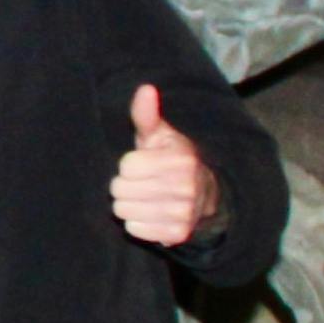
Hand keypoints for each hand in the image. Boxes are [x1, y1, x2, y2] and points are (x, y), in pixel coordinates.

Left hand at [110, 84, 221, 249]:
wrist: (204, 196)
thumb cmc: (171, 160)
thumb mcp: (160, 136)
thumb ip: (147, 115)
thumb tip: (145, 89)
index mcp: (181, 159)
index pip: (126, 166)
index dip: (128, 165)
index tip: (142, 164)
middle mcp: (186, 187)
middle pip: (120, 189)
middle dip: (124, 185)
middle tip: (140, 183)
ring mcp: (183, 212)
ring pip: (123, 210)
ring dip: (128, 204)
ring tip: (143, 197)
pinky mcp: (178, 234)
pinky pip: (134, 229)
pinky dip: (136, 222)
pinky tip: (150, 213)